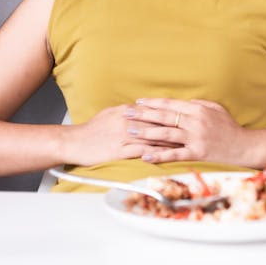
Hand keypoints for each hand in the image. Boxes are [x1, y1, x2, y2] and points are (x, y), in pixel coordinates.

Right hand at [60, 104, 178, 166]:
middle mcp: (127, 121)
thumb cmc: (92, 129)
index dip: (171, 114)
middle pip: (157, 123)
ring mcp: (123, 136)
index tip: (186, 117)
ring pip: (152, 137)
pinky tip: (168, 157)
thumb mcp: (110, 113)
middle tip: (192, 130)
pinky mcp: (119, 151)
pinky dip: (157, 153)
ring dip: (170, 141)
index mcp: (126, 111)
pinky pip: (142, 152)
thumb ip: (128, 110)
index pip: (154, 111)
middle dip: (176, 127)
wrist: (73, 142)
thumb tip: (142, 107)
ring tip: (186, 144)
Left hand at [128, 98, 248, 164]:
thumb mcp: (216, 109)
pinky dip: (158, 155)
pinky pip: (174, 154)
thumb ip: (198, 104)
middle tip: (126, 113)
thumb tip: (182, 102)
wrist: (244, 146)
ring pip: (166, 134)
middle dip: (143, 114)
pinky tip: (144, 156)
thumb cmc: (230, 128)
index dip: (153, 103)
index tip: (138, 102)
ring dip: (146, 132)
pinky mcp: (197, 153)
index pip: (171, 104)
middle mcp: (195, 121)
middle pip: (164, 117)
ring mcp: (196, 137)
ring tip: (130, 131)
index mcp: (198, 109)